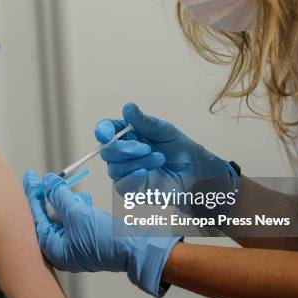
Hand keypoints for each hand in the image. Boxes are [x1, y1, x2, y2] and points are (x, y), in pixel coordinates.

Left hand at [23, 171, 181, 297]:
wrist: (135, 250)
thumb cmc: (105, 239)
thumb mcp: (77, 214)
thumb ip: (59, 196)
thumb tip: (48, 182)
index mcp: (53, 249)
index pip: (37, 217)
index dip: (34, 195)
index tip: (30, 178)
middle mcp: (61, 250)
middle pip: (48, 217)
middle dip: (50, 197)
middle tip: (46, 178)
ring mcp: (75, 246)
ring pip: (64, 217)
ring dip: (66, 201)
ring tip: (69, 188)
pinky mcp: (89, 240)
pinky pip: (77, 220)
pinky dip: (79, 208)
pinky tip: (85, 200)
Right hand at [95, 102, 238, 196]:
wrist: (194, 171)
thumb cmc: (179, 149)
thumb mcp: (164, 131)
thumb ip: (144, 122)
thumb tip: (128, 108)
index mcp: (127, 134)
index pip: (106, 130)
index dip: (102, 131)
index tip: (105, 134)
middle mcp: (122, 153)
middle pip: (107, 151)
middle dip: (125, 149)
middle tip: (147, 148)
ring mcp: (125, 171)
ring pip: (114, 168)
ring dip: (137, 163)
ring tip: (159, 159)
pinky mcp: (131, 189)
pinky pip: (121, 185)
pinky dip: (133, 178)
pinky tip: (146, 173)